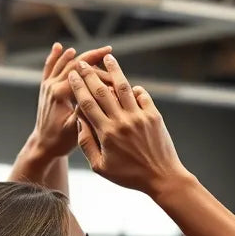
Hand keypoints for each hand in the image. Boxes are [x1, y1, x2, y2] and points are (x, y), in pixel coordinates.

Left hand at [30, 43, 116, 160]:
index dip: (100, 72)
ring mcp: (47, 86)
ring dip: (80, 54)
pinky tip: (59, 47)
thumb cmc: (61, 141)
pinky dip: (55, 57)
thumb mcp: (75, 130)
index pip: (82, 76)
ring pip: (64, 63)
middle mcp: (51, 86)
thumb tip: (98, 98)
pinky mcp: (45, 88)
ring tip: (98, 50)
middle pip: (74, 65)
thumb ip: (84, 112)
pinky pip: (49, 68)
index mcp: (60, 94)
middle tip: (109, 51)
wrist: (43, 145)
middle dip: (93, 57)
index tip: (114, 70)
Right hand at [68, 55, 190, 195]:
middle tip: (83, 62)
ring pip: (124, 87)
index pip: (87, 103)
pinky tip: (129, 84)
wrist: (162, 177)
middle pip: (102, 90)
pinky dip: (134, 89)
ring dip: (114, 70)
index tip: (72, 75)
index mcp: (106, 133)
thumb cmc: (129, 175)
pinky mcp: (154, 116)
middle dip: (90, 74)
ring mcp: (139, 117)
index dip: (78, 86)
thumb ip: (87, 144)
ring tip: (108, 58)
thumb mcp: (101, 167)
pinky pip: (142, 95)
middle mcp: (122, 121)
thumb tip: (79, 121)